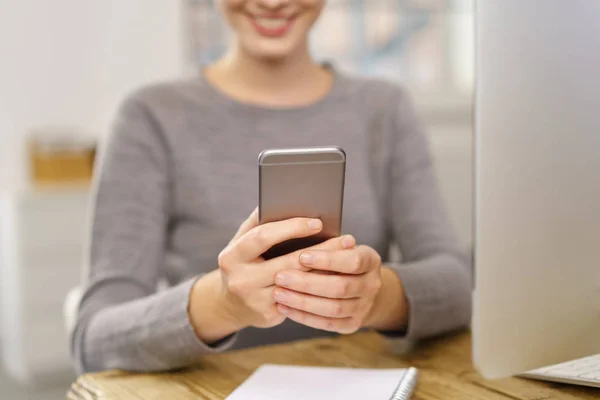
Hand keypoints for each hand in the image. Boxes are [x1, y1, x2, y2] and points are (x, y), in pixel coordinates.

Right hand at [189, 209, 353, 342]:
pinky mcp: (268, 315)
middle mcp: (241, 279)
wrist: (230, 305)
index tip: (317, 223)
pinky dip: (319, 286)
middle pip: (288, 262)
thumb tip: (279, 198)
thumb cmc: (242, 263)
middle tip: (345, 240)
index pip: (263, 237)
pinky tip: (336, 275)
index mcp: (232, 256)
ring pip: (298, 282)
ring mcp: (255, 299)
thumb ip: (257, 222)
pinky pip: (300, 298)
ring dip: (325, 269)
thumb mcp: (241, 242)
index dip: (291, 228)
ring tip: (347, 256)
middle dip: (320, 250)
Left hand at [273, 244, 407, 333]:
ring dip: (302, 301)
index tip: (301, 256)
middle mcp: (372, 285)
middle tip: (279, 276)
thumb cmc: (341, 258)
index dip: (328, 260)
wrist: (361, 286)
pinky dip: (303, 316)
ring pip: (333, 308)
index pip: (353, 261)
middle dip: (307, 283)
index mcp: (370, 260)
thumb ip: (327, 242)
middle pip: (340, 287)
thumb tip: (298, 229)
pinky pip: (327, 324)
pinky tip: (283, 307)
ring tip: (278, 293)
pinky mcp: (352, 324)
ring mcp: (364, 307)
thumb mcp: (341, 246)